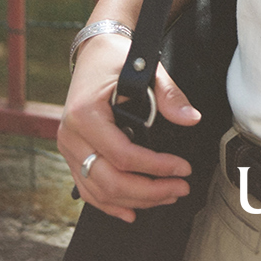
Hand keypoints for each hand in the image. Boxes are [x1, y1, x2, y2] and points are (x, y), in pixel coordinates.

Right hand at [58, 32, 201, 221]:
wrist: (94, 51)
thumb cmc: (117, 57)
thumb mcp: (146, 68)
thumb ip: (169, 94)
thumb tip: (191, 118)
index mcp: (86, 114)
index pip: (123, 155)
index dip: (156, 167)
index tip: (182, 169)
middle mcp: (71, 135)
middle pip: (109, 181)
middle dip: (149, 192)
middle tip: (179, 189)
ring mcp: (69, 148)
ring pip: (99, 191)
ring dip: (135, 200)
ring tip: (166, 197)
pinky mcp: (72, 154)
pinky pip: (88, 188)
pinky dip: (110, 204)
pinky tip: (132, 210)